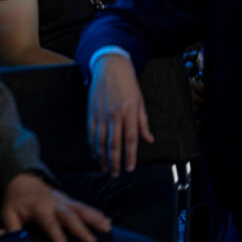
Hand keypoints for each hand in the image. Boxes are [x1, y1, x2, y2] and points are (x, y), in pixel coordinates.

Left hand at [1, 173, 109, 241]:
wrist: (22, 180)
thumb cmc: (15, 201)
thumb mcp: (8, 214)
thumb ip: (13, 229)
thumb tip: (13, 241)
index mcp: (39, 207)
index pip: (51, 225)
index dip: (59, 238)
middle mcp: (55, 203)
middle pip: (71, 217)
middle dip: (82, 230)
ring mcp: (64, 200)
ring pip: (82, 209)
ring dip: (95, 219)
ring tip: (107, 228)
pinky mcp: (70, 201)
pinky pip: (84, 207)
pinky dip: (96, 214)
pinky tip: (107, 222)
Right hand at [88, 54, 152, 176]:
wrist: (109, 66)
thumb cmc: (127, 83)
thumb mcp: (140, 101)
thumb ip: (143, 122)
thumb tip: (149, 140)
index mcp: (128, 111)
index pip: (130, 139)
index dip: (130, 155)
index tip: (130, 168)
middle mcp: (114, 114)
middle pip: (114, 143)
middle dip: (114, 161)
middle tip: (115, 174)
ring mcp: (101, 113)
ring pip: (100, 140)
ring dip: (102, 156)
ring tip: (104, 168)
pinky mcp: (91, 111)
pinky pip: (91, 132)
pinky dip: (93, 144)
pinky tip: (95, 153)